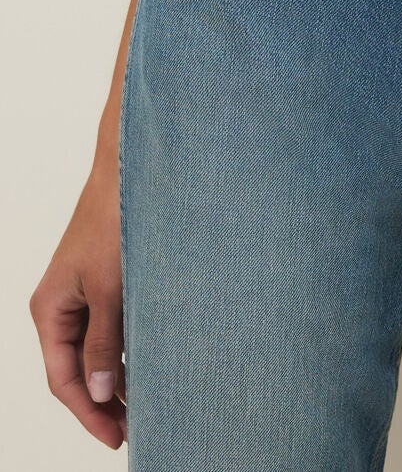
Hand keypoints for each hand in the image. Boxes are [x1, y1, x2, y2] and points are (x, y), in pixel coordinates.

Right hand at [29, 156, 127, 448]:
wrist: (131, 168)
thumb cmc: (116, 218)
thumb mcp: (110, 288)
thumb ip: (104, 344)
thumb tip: (101, 394)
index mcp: (50, 309)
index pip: (63, 379)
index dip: (89, 413)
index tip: (117, 437)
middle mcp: (62, 304)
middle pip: (77, 369)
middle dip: (104, 402)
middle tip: (136, 428)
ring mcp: (83, 292)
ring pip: (96, 349)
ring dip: (117, 378)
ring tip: (146, 405)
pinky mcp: (106, 280)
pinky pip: (111, 327)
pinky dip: (126, 350)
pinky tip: (149, 365)